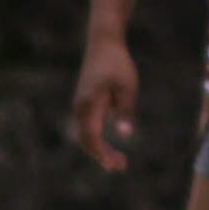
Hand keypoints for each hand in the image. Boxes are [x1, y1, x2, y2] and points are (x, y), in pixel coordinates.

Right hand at [71, 39, 138, 170]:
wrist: (104, 42)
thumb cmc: (118, 63)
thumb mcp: (127, 87)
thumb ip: (125, 111)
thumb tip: (125, 135)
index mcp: (89, 105)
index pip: (93, 138)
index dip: (103, 154)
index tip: (117, 164)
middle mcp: (80, 107)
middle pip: (86, 140)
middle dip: (101, 156)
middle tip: (121, 167)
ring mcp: (81, 105)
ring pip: (86, 134)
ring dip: (99, 149)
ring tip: (118, 160)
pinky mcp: (85, 102)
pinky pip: (88, 126)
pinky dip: (97, 139)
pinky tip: (110, 145)